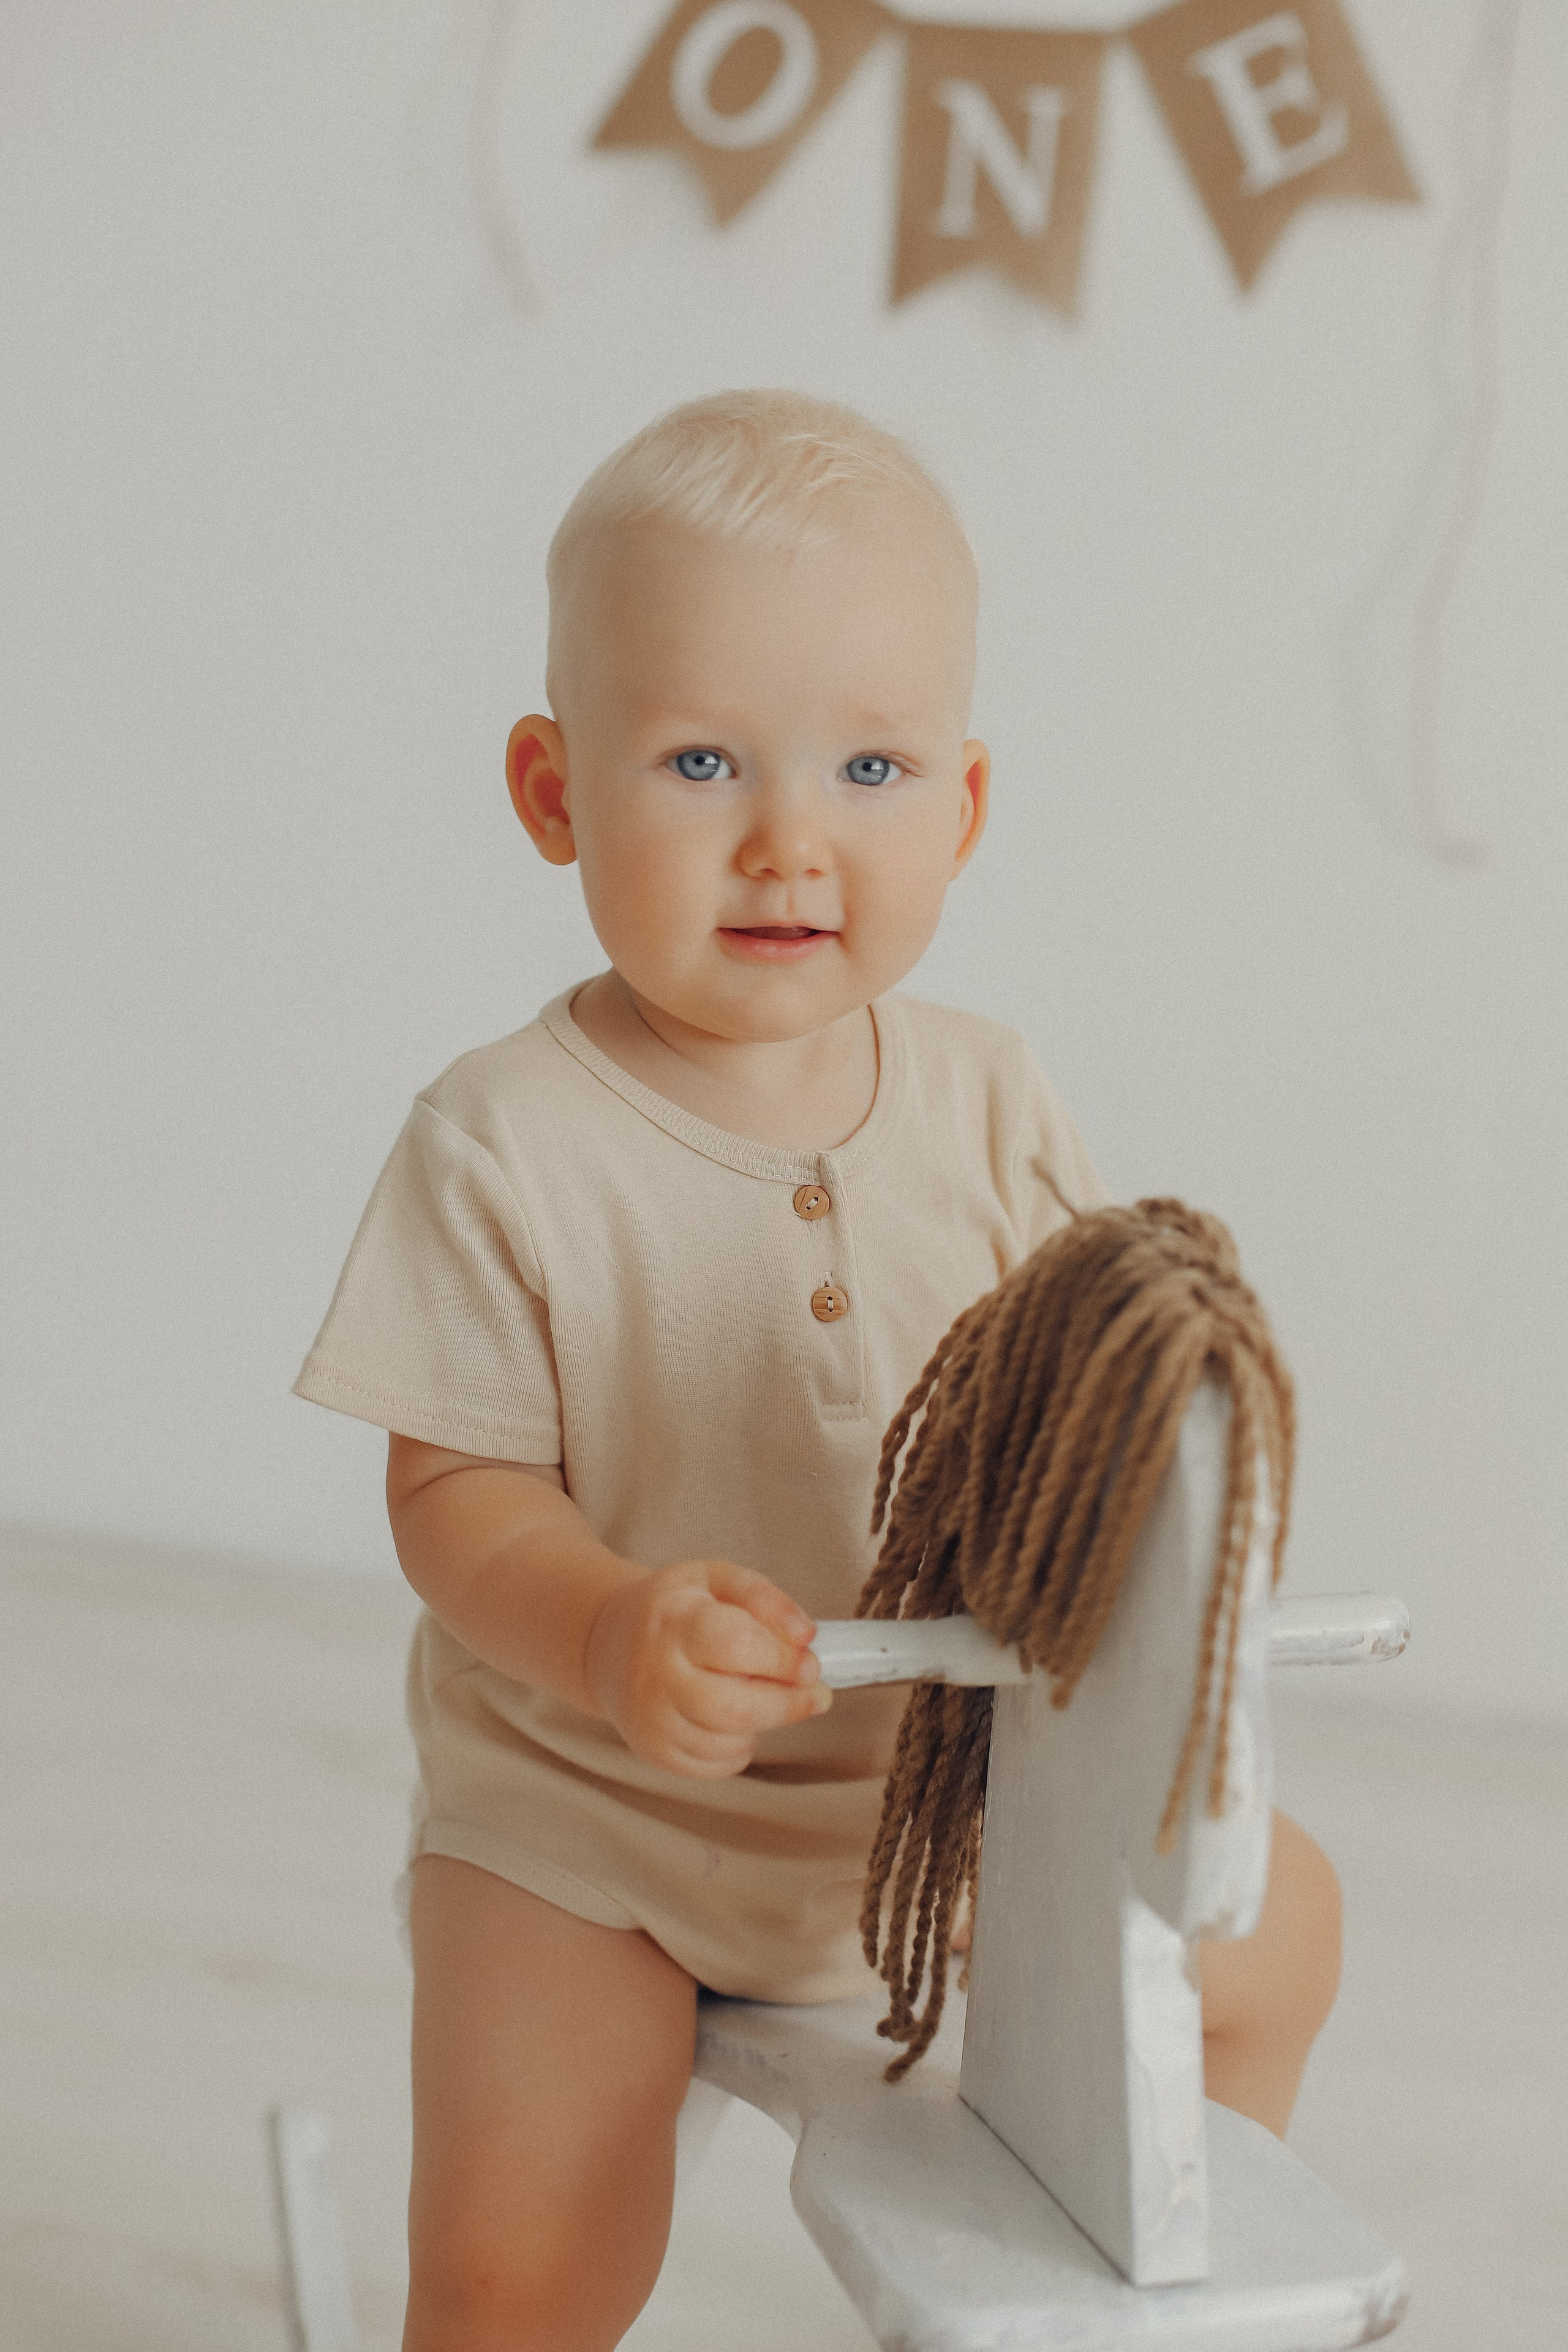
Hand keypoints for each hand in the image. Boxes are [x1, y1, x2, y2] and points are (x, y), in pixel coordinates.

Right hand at [584, 1559, 830, 1776]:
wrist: (610, 1646)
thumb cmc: (675, 1610)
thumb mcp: (715, 1579)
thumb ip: (764, 1597)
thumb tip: (806, 1637)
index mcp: (674, 1621)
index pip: (738, 1646)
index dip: (785, 1659)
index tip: (811, 1662)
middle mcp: (655, 1675)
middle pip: (737, 1708)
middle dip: (789, 1704)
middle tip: (813, 1693)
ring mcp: (651, 1721)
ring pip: (731, 1741)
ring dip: (765, 1723)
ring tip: (759, 1694)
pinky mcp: (654, 1752)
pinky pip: (717, 1765)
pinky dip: (740, 1745)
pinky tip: (732, 1718)